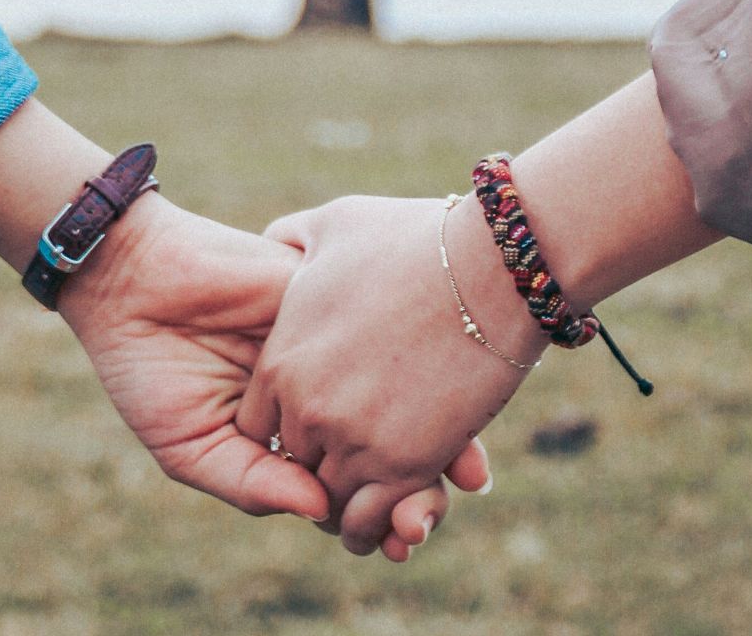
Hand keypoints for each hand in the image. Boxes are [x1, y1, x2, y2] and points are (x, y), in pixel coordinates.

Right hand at [0, 98, 486, 549]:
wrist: (133, 281)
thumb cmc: (149, 369)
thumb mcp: (191, 446)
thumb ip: (252, 482)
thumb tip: (321, 513)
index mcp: (291, 434)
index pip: (348, 483)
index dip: (379, 516)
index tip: (403, 541)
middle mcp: (325, 393)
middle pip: (389, 446)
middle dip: (419, 488)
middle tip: (431, 519)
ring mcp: (339, 347)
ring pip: (406, 396)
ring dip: (440, 440)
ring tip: (461, 480)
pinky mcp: (340, 302)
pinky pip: (397, 337)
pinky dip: (429, 373)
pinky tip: (448, 407)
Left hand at [242, 194, 544, 556]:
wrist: (492, 265)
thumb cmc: (417, 238)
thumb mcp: (334, 226)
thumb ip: (292, 239)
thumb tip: (274, 240)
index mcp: (282, 361)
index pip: (258, 427)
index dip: (286, 430)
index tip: (317, 425)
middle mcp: (307, 409)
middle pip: (294, 465)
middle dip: (318, 467)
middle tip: (348, 466)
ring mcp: (354, 440)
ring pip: (331, 501)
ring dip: (349, 506)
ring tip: (374, 501)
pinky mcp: (405, 464)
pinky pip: (373, 518)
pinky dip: (381, 526)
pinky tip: (399, 518)